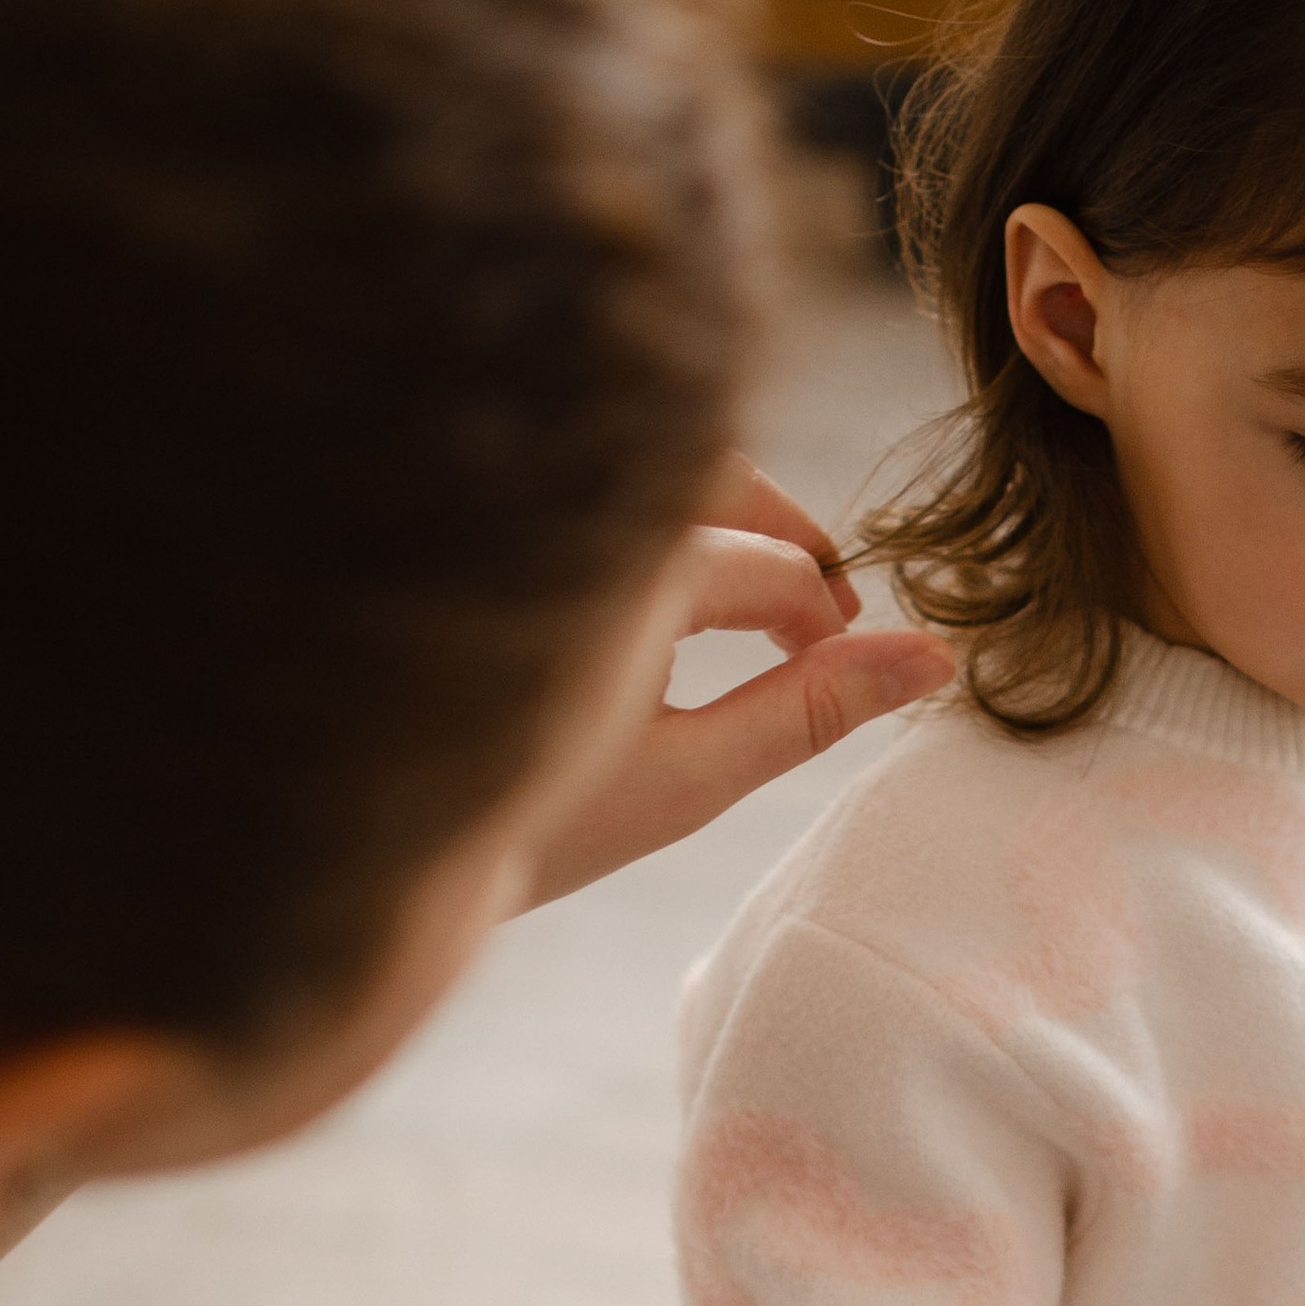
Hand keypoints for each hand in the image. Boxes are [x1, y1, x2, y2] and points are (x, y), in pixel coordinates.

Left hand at [526, 456, 950, 900]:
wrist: (371, 837)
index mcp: (632, 568)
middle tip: (822, 610)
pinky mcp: (488, 520)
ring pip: (656, 468)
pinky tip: (665, 598)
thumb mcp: (691, 778)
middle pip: (721, 474)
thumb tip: (933, 661)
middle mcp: (575, 512)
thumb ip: (812, 711)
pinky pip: (597, 489)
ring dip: (723, 522)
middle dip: (784, 536)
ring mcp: (527, 508)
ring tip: (755, 602)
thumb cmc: (532, 822)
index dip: (827, 614)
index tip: (850, 657)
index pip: (770, 568)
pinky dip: (655, 525)